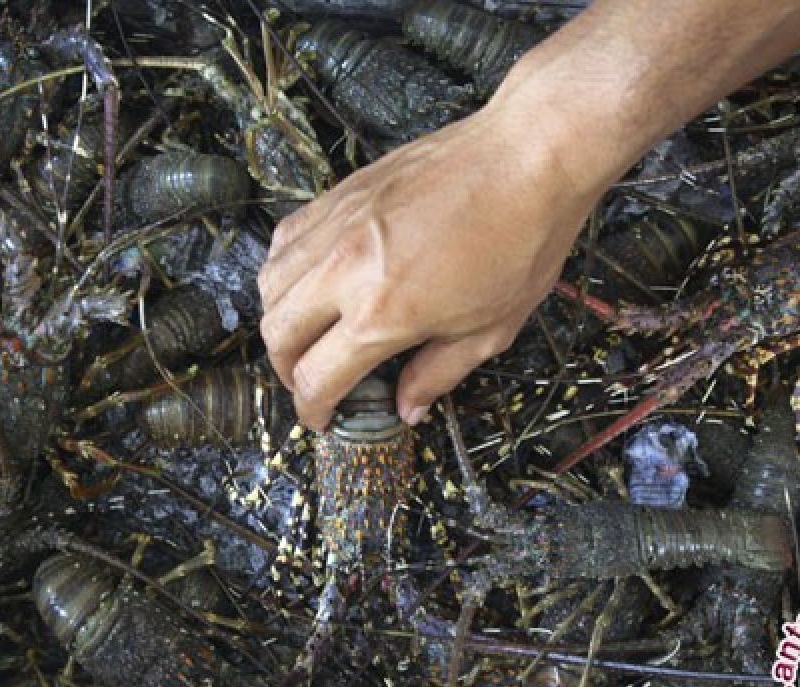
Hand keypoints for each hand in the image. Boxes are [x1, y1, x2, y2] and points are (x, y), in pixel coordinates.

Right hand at [258, 99, 597, 429]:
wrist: (528, 156)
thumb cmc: (520, 239)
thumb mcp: (490, 330)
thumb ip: (438, 373)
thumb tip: (408, 406)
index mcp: (382, 314)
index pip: (316, 378)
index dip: (311, 408)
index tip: (320, 417)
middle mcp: (344, 269)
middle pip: (277, 333)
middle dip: (285, 369)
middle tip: (309, 381)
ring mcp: (337, 225)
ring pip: (271, 283)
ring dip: (279, 320)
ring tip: (305, 335)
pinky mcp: (341, 193)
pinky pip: (286, 236)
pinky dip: (284, 268)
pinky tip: (308, 279)